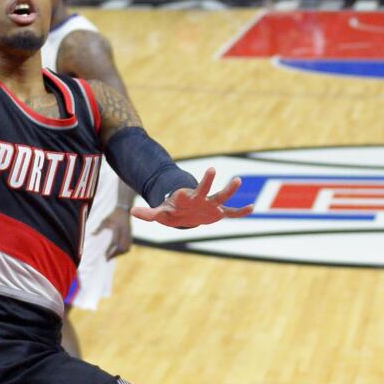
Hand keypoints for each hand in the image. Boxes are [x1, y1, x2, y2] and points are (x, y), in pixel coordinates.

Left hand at [95, 208, 133, 259]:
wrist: (124, 210)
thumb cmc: (113, 216)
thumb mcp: (104, 220)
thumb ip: (99, 228)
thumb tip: (91, 234)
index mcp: (117, 228)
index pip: (114, 242)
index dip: (110, 250)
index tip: (104, 255)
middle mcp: (124, 232)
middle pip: (121, 247)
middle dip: (114, 255)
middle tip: (107, 259)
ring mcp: (129, 234)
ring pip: (126, 248)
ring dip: (119, 254)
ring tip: (111, 257)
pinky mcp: (131, 236)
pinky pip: (128, 246)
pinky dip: (123, 252)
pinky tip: (117, 254)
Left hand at [132, 168, 253, 228]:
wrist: (185, 213)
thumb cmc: (173, 212)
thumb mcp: (160, 214)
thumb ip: (148, 214)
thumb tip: (132, 211)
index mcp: (186, 199)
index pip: (185, 194)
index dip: (183, 193)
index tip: (182, 191)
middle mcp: (200, 199)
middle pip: (205, 189)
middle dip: (207, 181)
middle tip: (211, 169)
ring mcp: (210, 204)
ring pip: (221, 196)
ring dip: (229, 190)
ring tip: (238, 180)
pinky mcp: (218, 213)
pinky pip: (231, 212)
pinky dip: (241, 211)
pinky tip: (251, 207)